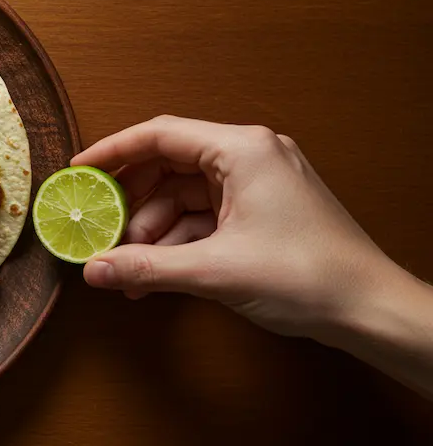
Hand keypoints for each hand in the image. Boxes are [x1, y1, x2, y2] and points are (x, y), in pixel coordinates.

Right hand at [73, 116, 408, 338]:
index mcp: (242, 150)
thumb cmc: (307, 275)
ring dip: (153, 230)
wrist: (369, 309)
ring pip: (184, 196)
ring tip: (129, 266)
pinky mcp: (261, 212)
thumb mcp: (214, 271)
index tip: (77, 172)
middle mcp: (249, 157)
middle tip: (96, 229)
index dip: (112, 152)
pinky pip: (204, 217)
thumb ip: (147, 266)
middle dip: (131, 203)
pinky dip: (178, 242)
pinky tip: (155, 274)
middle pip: (168, 166)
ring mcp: (257, 185)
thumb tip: (94, 269)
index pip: (160, 135)